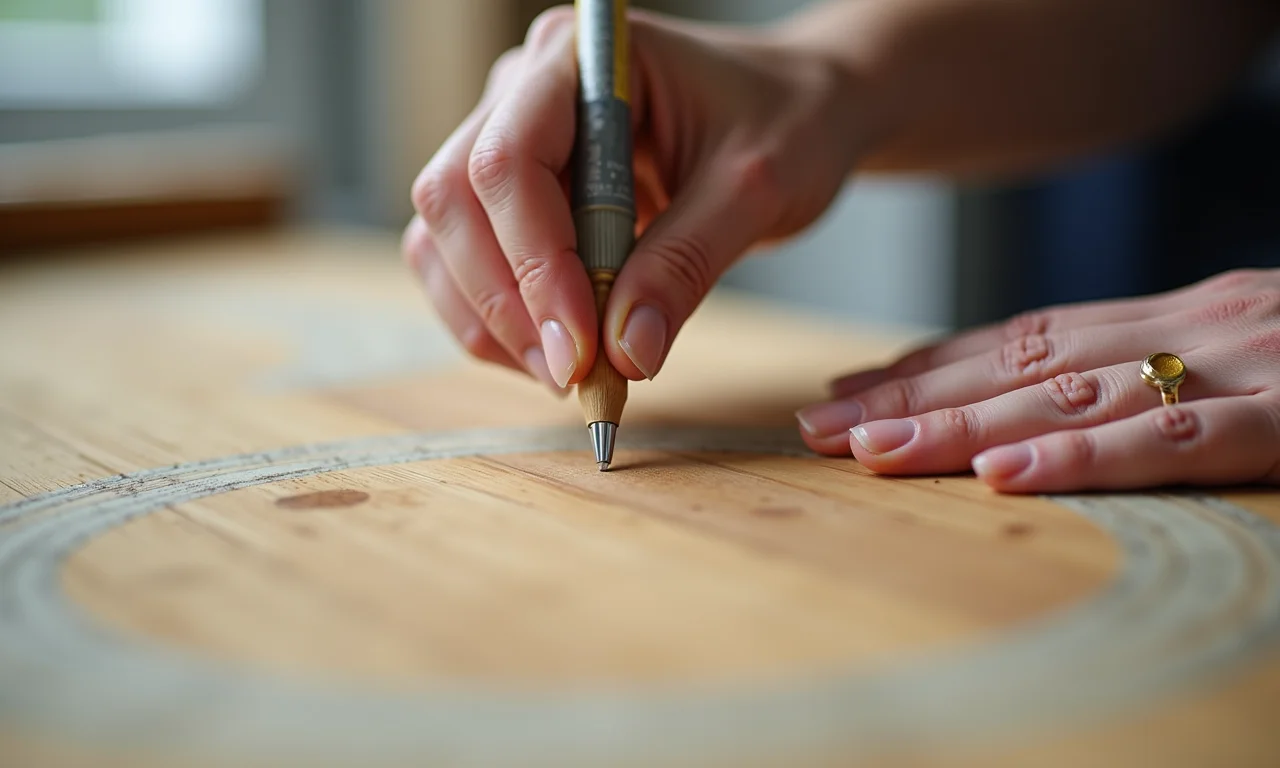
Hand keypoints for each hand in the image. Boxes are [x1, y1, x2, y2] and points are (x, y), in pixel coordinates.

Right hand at [401, 6, 863, 392]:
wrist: (797, 112)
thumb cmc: (787, 122)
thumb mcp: (757, 187)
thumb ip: (686, 263)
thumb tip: (625, 354)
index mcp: (582, 58)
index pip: (510, 159)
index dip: (535, 262)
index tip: (581, 346)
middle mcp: (526, 89)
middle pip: (455, 198)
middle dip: (505, 300)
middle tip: (573, 375)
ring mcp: (510, 138)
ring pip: (443, 238)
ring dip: (491, 319)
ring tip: (569, 375)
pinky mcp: (516, 195)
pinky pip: (465, 262)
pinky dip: (497, 321)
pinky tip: (556, 355)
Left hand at [797, 269, 1279, 491]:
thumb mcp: (1252, 353)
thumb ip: (1163, 376)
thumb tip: (1059, 413)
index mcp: (1173, 318)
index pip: (1024, 341)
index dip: (929, 367)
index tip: (848, 392)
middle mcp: (1187, 329)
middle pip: (1021, 365)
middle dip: (910, 397)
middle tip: (819, 427)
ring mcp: (1235, 367)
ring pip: (1070, 395)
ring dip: (962, 422)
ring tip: (873, 449)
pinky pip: (1172, 439)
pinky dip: (1080, 456)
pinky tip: (1003, 475)